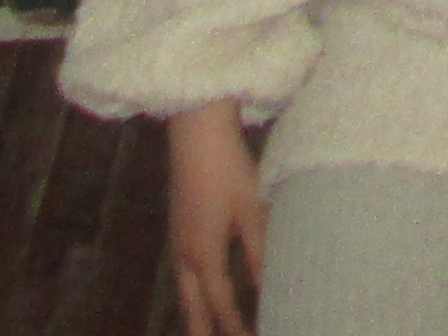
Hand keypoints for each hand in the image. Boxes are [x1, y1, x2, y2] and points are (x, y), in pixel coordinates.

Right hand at [163, 100, 265, 335]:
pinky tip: (202, 286)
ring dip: (195, 313)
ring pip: (184, 290)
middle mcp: (184, 254)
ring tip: (204, 329)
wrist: (195, 131)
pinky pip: (182, 272)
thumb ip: (260, 254)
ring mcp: (177, 239)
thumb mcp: (251, 212)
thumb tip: (271, 290)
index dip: (236, 328)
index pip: (222, 306)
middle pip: (192, 307)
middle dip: (201, 331)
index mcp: (204, 256)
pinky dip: (193, 290)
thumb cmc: (226, 169)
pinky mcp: (178, 224)